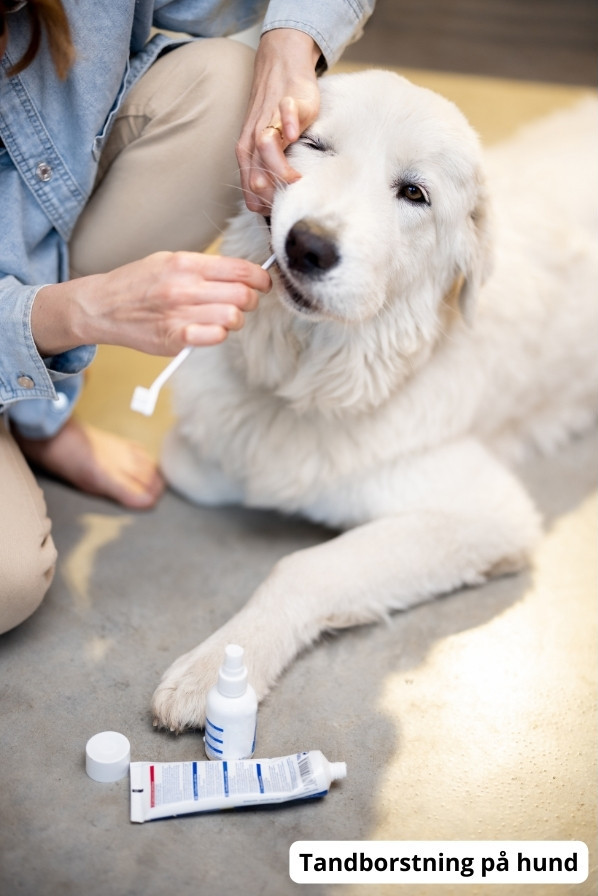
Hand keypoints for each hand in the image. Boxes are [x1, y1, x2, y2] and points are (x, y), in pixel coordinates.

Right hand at [31, 251, 271, 356]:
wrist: (100, 306)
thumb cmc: (137, 283)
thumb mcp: (168, 260)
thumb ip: (203, 267)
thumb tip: (240, 273)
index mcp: (185, 263)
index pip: (240, 269)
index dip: (260, 278)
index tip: (263, 283)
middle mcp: (184, 286)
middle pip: (243, 295)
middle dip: (251, 300)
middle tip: (245, 303)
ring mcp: (179, 313)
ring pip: (233, 317)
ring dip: (235, 319)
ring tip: (224, 317)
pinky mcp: (174, 338)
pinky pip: (215, 337)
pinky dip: (219, 334)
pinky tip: (210, 330)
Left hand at [236, 29, 321, 215]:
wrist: (281, 66)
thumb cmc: (278, 113)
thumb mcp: (269, 145)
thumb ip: (269, 171)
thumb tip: (274, 204)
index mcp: (247, 154)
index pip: (250, 191)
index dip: (266, 205)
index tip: (283, 210)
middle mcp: (253, 139)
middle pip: (256, 173)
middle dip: (273, 192)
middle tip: (292, 200)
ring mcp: (270, 119)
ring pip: (265, 146)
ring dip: (279, 166)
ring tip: (297, 179)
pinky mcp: (288, 100)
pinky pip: (285, 111)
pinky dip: (288, 123)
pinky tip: (294, 135)